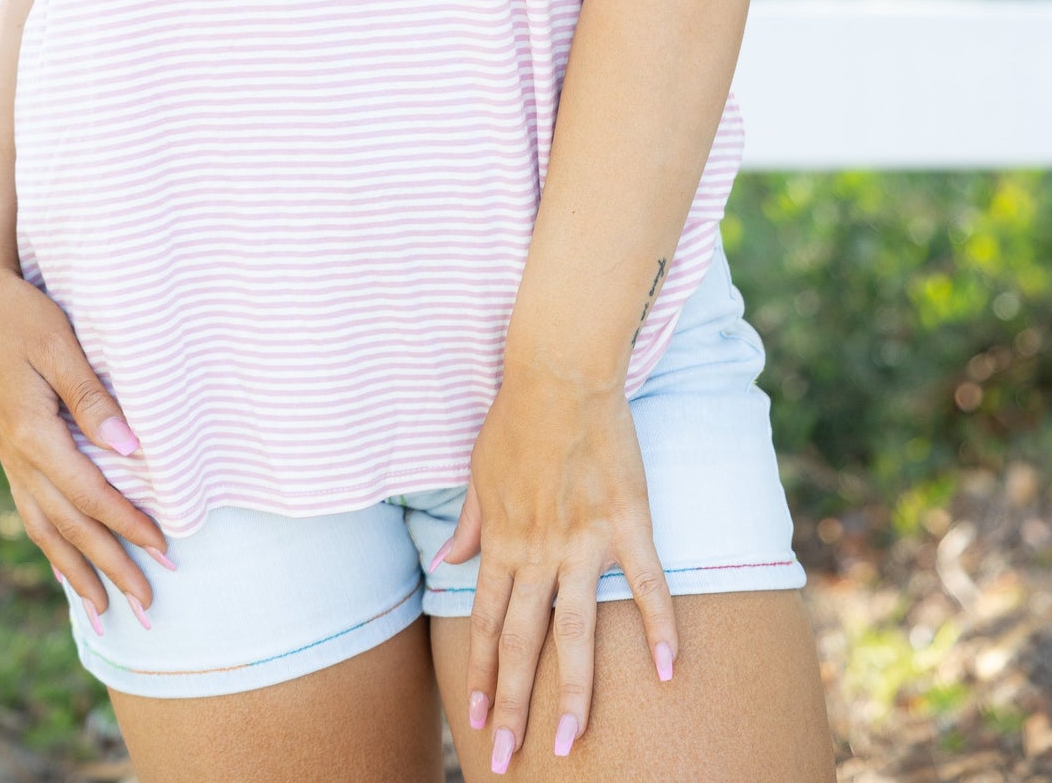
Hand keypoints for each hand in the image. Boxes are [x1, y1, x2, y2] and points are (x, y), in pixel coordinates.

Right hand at [0, 251, 172, 628]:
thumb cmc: (17, 312)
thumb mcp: (58, 345)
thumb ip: (92, 398)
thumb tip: (130, 449)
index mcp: (32, 434)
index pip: (91, 496)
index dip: (130, 526)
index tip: (166, 551)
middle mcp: (17, 455)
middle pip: (69, 527)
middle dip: (110, 569)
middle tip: (147, 607)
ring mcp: (8, 454)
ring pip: (44, 528)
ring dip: (77, 571)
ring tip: (105, 610)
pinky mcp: (7, 446)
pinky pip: (31, 510)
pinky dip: (51, 544)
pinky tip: (66, 560)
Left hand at [435, 366, 675, 766]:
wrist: (559, 374)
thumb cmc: (516, 418)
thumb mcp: (478, 473)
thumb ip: (469, 524)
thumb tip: (448, 560)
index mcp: (502, 541)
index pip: (485, 624)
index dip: (481, 676)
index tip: (477, 722)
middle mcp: (538, 552)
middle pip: (523, 643)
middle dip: (515, 706)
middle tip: (510, 759)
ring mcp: (582, 542)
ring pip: (575, 632)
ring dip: (572, 692)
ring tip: (571, 743)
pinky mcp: (626, 523)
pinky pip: (645, 585)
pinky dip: (659, 627)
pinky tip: (670, 671)